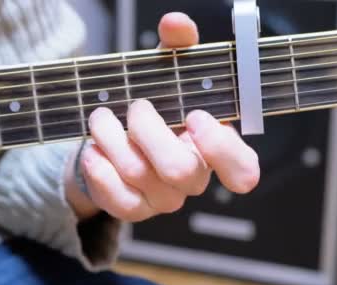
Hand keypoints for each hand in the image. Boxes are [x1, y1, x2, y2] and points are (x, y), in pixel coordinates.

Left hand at [65, 12, 259, 221]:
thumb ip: (177, 46)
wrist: (116, 137)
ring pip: (139, 176)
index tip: (194, 116)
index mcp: (213, 148)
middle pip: (179, 170)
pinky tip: (93, 149)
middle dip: (148, 130)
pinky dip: (99, 169)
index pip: (243, 171)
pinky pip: (118, 200)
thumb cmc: (153, 106)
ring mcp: (164, 198)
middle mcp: (193, 178)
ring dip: (112, 138)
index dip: (221, 149)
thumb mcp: (167, 72)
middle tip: (135, 107)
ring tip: (100, 117)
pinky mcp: (135, 208)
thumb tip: (175, 23)